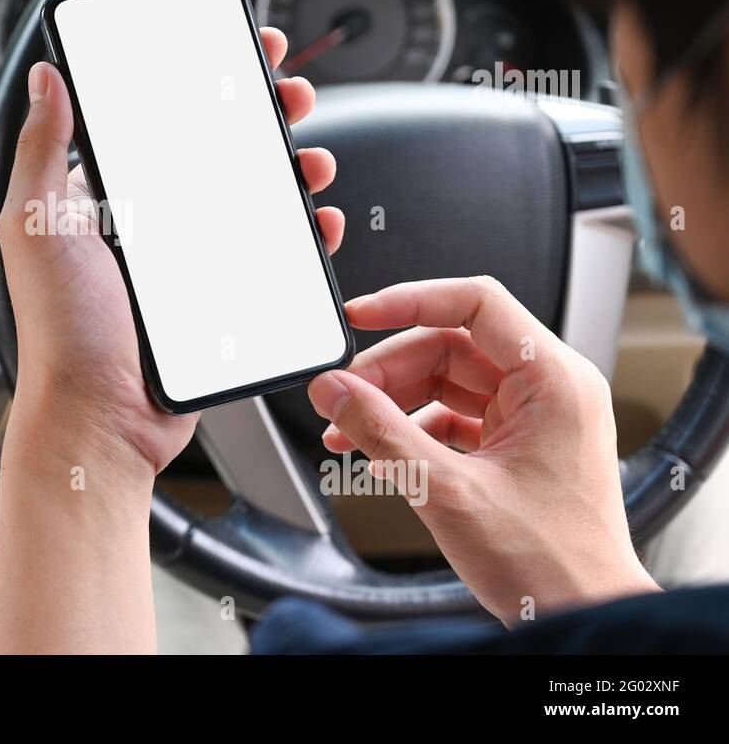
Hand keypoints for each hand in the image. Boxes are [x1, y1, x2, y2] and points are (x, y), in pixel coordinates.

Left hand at [0, 27, 343, 474]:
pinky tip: (315, 220)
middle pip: (212, 151)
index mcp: (99, 198)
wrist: (99, 420)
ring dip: (287, 169)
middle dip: (257, 116)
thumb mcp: (38, 224)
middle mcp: (144, 225)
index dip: (197, 82)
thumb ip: (43, 148)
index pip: (155, 121)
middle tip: (287, 95)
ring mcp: (183, 264)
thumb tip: (46, 79)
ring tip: (309, 159)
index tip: (235, 53)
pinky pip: (266, 255)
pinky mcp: (216, 300)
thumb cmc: (60, 331)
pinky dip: (298, 233)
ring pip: (248, 199)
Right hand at [308, 276, 658, 624]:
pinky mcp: (517, 445)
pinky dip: (412, 428)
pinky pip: (454, 415)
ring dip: (393, 401)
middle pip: (452, 344)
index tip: (361, 313)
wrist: (582, 615)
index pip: (476, 303)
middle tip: (341, 395)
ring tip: (348, 427)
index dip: (410, 300)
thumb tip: (334, 390)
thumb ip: (381, 431)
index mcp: (555, 381)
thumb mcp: (446, 490)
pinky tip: (375, 449)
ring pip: (447, 380)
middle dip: (389, 370)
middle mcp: (550, 390)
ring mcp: (534, 418)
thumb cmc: (551, 564)